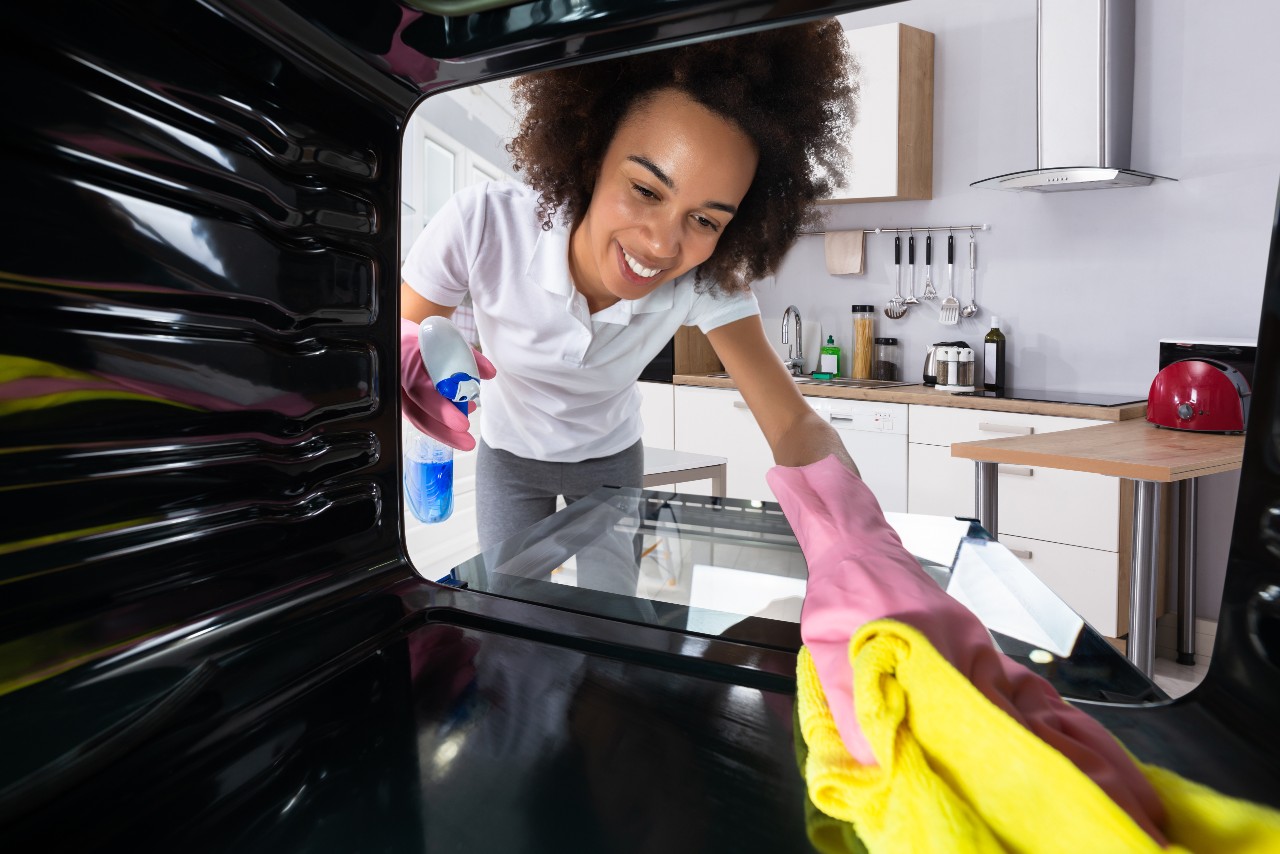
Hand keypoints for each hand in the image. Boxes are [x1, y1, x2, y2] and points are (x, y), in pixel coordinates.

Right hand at [400, 317, 495, 449]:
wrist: (401, 338)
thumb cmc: (425, 338)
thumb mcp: (446, 339)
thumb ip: (469, 356)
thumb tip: (490, 373)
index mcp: (406, 360)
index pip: (420, 388)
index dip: (440, 409)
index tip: (461, 422)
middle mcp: (398, 380)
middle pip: (417, 412)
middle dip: (443, 431)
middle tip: (467, 440)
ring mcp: (398, 394)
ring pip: (417, 419)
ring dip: (443, 434)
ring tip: (466, 440)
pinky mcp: (404, 402)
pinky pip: (419, 418)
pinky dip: (439, 427)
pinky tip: (457, 428)